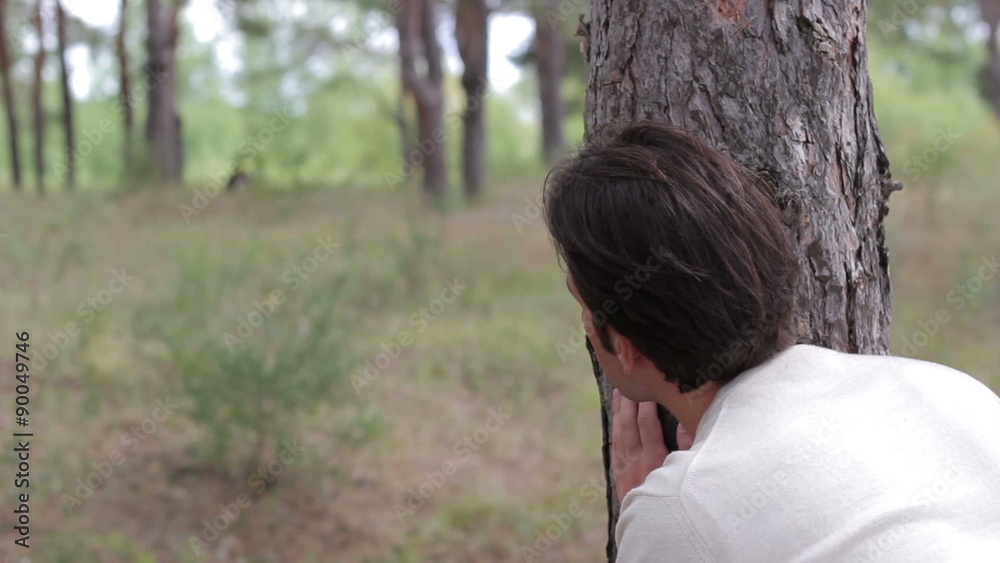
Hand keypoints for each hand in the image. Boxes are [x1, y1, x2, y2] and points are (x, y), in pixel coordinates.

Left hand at [612, 389, 692, 503]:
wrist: (653, 529)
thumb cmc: (676, 502)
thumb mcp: (686, 476)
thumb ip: (687, 449)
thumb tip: (684, 423)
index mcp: (654, 458)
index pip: (647, 424)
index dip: (646, 406)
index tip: (649, 391)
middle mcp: (635, 461)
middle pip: (629, 425)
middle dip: (628, 403)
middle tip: (628, 384)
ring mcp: (624, 468)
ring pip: (619, 434)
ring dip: (619, 413)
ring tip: (618, 395)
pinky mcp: (619, 476)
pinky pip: (615, 448)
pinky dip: (615, 431)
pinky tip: (616, 422)